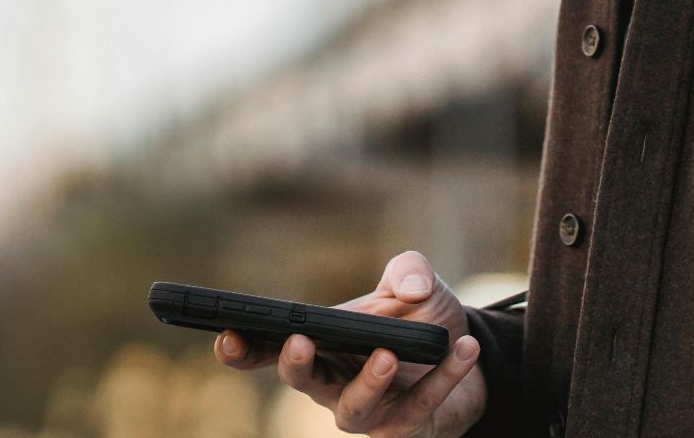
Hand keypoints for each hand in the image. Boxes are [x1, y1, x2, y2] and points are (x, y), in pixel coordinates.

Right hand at [214, 250, 485, 436]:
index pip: (271, 350)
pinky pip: (421, 405)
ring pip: (355, 407)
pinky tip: (464, 348)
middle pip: (303, 382)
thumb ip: (409, 270)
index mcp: (323, 345)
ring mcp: (369, 410)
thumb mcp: (416, 283)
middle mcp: (336, 382)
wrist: (467, 354)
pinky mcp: (406, 427)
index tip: (226, 335)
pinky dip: (444, 376)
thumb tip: (409, 289)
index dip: (244, 348)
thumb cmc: (422, 318)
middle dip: (296, 365)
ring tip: (389, 354)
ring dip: (370, 380)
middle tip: (299, 342)